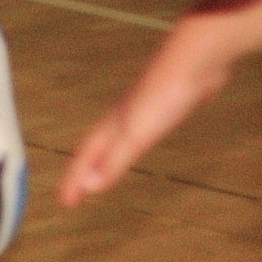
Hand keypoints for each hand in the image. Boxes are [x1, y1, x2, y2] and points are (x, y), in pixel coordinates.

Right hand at [62, 45, 227, 205]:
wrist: (196, 59)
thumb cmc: (165, 93)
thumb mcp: (137, 134)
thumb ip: (114, 161)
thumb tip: (89, 187)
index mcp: (115, 124)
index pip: (86, 156)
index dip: (74, 179)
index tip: (65, 202)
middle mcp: (125, 116)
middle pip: (98, 145)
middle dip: (85, 167)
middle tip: (78, 189)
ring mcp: (146, 108)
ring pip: (119, 135)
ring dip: (108, 153)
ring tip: (106, 166)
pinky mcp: (168, 104)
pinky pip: (143, 128)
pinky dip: (134, 140)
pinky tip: (146, 136)